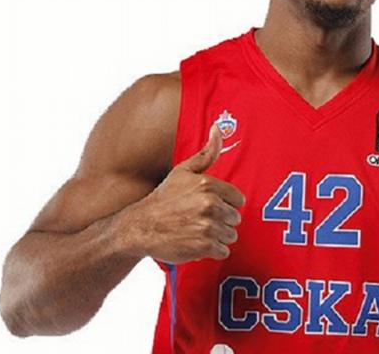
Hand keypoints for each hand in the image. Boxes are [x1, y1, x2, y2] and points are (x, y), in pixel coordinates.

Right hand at [123, 123, 245, 263]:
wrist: (140, 227)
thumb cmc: (163, 199)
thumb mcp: (183, 171)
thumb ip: (207, 153)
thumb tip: (219, 128)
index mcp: (208, 185)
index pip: (238, 199)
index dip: (225, 204)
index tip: (210, 206)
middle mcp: (210, 205)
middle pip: (235, 218)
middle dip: (221, 221)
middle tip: (200, 219)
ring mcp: (207, 226)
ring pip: (230, 235)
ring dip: (217, 236)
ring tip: (197, 231)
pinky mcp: (204, 246)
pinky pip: (223, 250)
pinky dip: (212, 250)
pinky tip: (196, 242)